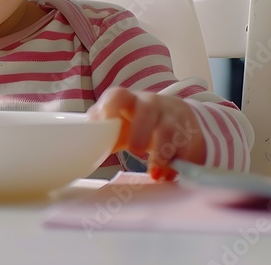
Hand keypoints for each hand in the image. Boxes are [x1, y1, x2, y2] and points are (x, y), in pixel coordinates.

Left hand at [87, 88, 205, 180]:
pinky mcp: (188, 137)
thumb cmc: (142, 122)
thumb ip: (103, 129)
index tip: (105, 118)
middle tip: (135, 150)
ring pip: (169, 131)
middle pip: (148, 110)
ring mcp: (172, 119)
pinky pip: (184, 150)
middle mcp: (153, 106)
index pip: (118, 95)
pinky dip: (176, 166)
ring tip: (154, 171)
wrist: (182, 120)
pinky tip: (168, 176)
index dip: (110, 105)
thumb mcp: (122, 123)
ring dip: (161, 153)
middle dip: (141, 129)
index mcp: (130, 101)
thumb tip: (81, 143)